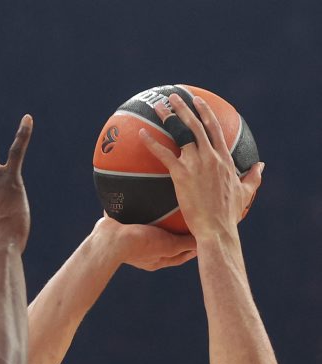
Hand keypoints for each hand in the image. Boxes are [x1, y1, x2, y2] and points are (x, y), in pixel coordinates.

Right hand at [93, 215, 196, 270]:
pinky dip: (142, 209)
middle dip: (176, 233)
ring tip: (168, 205)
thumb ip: (185, 244)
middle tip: (188, 220)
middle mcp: (145, 253)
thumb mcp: (169, 245)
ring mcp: (132, 242)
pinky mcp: (122, 229)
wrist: (109, 240)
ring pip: (151, 230)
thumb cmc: (140, 244)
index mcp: (156, 260)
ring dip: (158, 220)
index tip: (202, 237)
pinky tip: (147, 196)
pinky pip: (136, 217)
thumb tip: (204, 241)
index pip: (179, 255)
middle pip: (165, 242)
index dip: (191, 247)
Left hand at [139, 93, 262, 239]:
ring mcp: (196, 163)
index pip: (214, 129)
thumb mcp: (245, 193)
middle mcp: (211, 156)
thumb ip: (253, 177)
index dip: (205, 113)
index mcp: (224, 159)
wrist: (216, 228)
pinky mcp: (182, 174)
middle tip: (173, 96)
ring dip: (168, 117)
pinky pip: (163, 154)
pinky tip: (141, 134)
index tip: (197, 102)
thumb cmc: (229, 215)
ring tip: (157, 106)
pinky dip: (152, 142)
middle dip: (184, 107)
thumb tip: (261, 166)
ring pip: (181, 133)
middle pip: (196, 125)